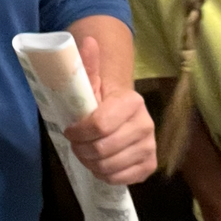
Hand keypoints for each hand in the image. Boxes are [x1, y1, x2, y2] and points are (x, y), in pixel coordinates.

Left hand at [62, 35, 156, 184]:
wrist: (122, 115)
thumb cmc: (101, 100)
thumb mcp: (91, 84)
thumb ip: (87, 66)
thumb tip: (90, 41)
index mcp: (131, 102)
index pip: (99, 125)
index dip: (78, 132)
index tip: (69, 130)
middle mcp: (146, 124)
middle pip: (101, 149)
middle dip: (81, 149)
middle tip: (77, 144)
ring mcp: (150, 146)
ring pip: (108, 166)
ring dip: (90, 163)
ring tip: (87, 153)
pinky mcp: (150, 165)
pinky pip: (120, 179)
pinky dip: (104, 175)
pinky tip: (102, 163)